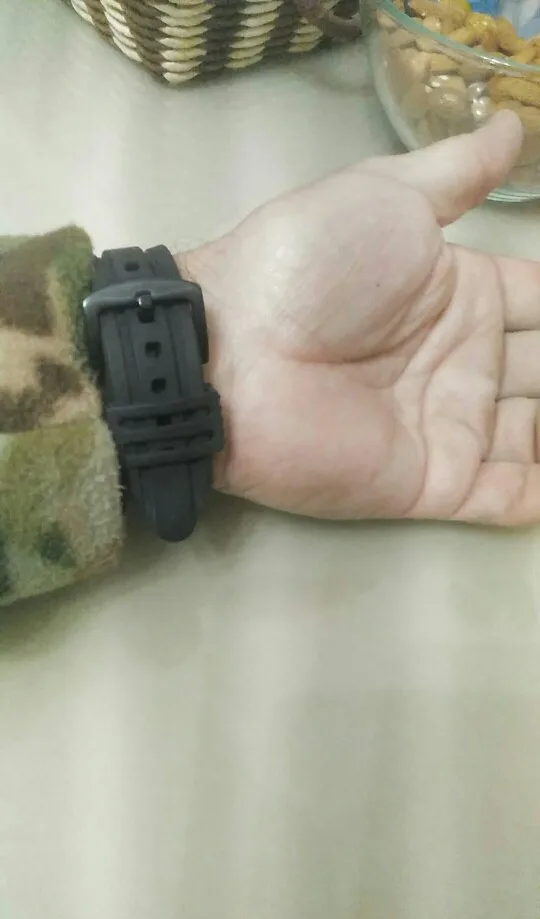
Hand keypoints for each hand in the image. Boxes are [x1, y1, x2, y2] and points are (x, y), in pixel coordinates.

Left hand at [182, 111, 539, 524]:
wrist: (232, 354)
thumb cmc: (309, 268)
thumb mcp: (385, 198)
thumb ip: (455, 175)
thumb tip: (515, 127)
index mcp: (460, 294)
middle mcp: (464, 363)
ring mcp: (450, 427)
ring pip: (539, 436)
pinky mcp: (432, 485)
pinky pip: (507, 496)